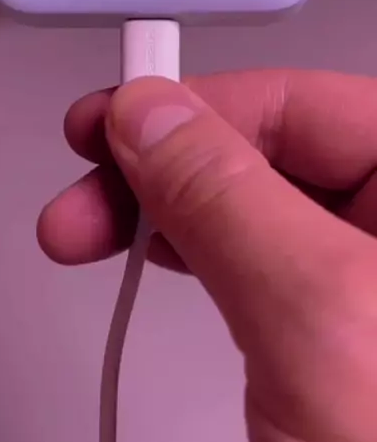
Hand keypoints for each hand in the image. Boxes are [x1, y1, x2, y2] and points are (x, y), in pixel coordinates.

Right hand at [38, 69, 376, 441]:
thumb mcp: (322, 324)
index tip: (118, 120)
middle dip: (172, 160)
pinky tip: (154, 253)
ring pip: (253, 204)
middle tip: (92, 176)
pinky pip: (251, 260)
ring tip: (97, 224)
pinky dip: (192, 252)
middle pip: (277, 151)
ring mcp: (370, 291)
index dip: (207, 104)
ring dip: (168, 205)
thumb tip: (154, 119)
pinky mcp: (331, 336)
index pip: (313, 106)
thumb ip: (230, 202)